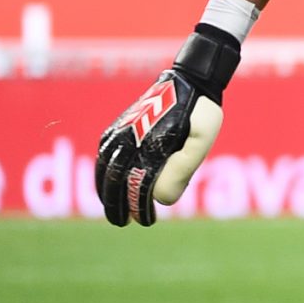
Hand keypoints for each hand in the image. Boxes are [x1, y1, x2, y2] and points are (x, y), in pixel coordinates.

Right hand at [95, 30, 238, 225]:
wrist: (189, 80)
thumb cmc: (201, 112)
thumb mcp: (201, 140)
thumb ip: (183, 169)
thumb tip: (162, 200)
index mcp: (150, 144)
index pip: (138, 184)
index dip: (138, 205)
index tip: (145, 221)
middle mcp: (129, 139)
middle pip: (116, 180)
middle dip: (117, 204)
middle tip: (123, 222)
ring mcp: (119, 132)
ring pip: (104, 168)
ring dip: (105, 191)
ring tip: (113, 210)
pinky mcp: (116, 127)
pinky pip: (103, 155)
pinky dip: (102, 173)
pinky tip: (106, 186)